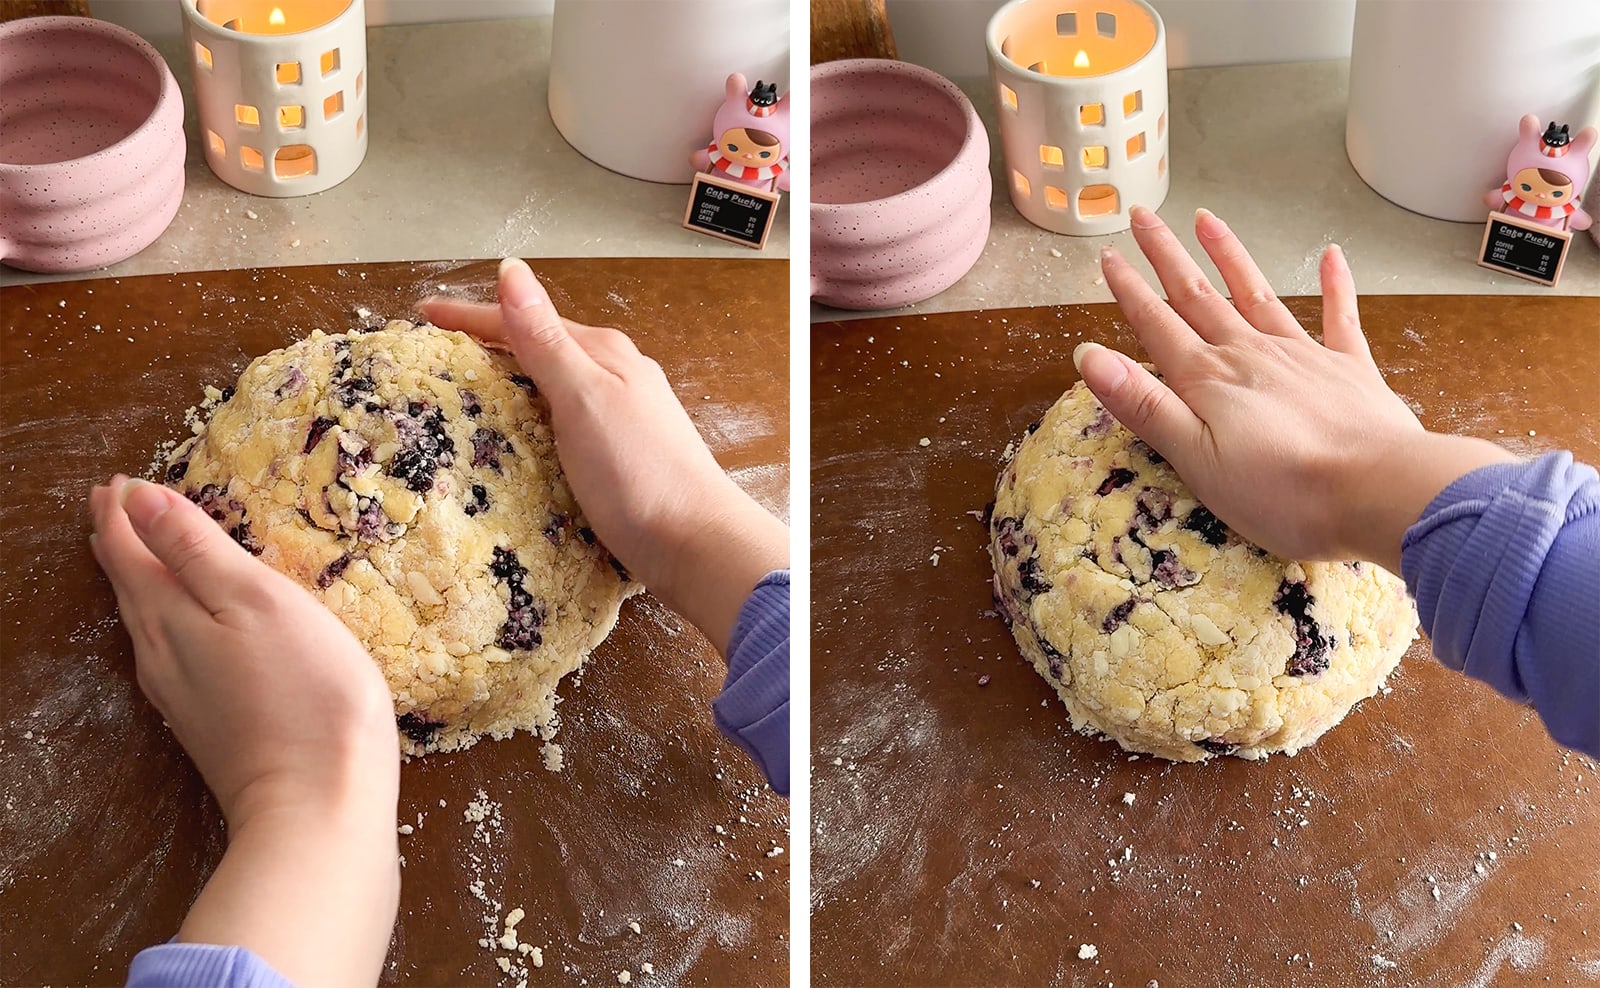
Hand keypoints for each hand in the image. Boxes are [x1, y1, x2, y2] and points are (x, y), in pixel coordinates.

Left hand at [90, 476, 398, 987]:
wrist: (318, 802)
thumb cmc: (303, 692)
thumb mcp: (256, 601)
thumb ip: (197, 549)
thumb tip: (139, 499)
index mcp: (171, 617)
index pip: (133, 553)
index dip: (124, 515)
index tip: (117, 482)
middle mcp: (162, 655)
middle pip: (130, 588)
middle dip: (122, 543)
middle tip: (115, 506)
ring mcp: (181, 695)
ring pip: (143, 623)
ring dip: (136, 581)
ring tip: (134, 554)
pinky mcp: (205, 724)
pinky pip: (165, 653)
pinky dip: (160, 620)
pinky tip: (174, 627)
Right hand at [421, 259, 787, 652]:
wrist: (696, 543)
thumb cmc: (638, 472)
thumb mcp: (583, 398)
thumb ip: (545, 339)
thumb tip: (512, 269)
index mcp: (604, 353)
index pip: (525, 321)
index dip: (471, 316)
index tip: (423, 312)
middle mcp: (617, 374)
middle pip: (541, 348)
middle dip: (490, 346)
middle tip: (436, 355)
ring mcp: (624, 414)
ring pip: (555, 384)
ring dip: (513, 381)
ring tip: (468, 392)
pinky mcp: (623, 453)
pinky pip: (565, 420)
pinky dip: (534, 417)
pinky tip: (521, 436)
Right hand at [1075, 206, 1514, 571]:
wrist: (1379, 491)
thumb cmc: (1281, 492)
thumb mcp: (1194, 458)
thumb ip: (1143, 404)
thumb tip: (1088, 356)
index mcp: (1208, 379)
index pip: (1156, 324)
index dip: (1128, 290)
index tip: (1107, 256)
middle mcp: (1249, 354)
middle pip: (1198, 296)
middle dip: (1166, 256)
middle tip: (1142, 217)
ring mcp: (1302, 355)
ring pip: (1256, 293)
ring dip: (1228, 255)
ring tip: (1207, 219)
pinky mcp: (1350, 369)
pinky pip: (1340, 316)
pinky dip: (1335, 284)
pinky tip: (1332, 255)